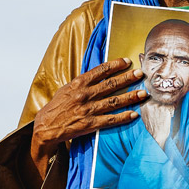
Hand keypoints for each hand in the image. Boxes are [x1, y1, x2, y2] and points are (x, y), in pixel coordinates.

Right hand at [31, 58, 146, 177]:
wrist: (46, 127)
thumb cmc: (58, 106)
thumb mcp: (68, 88)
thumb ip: (83, 82)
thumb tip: (100, 73)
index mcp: (78, 83)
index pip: (100, 70)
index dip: (115, 65)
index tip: (128, 61)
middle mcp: (84, 95)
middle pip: (111, 84)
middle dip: (128, 78)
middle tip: (141, 73)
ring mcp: (88, 110)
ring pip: (114, 102)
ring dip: (130, 97)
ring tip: (143, 93)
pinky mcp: (90, 124)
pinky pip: (110, 120)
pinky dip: (123, 117)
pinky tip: (134, 114)